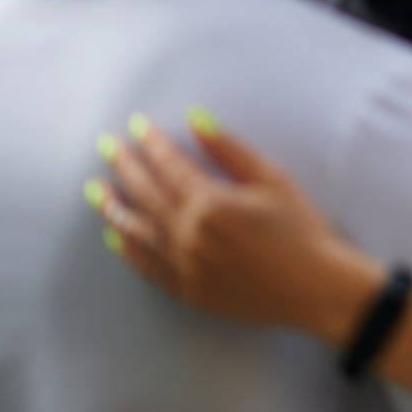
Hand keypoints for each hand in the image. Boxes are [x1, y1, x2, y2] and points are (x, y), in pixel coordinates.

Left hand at [95, 110, 383, 345]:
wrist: (315, 289)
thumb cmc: (302, 230)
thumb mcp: (273, 180)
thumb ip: (230, 151)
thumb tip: (196, 121)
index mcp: (210, 203)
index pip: (169, 165)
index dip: (151, 143)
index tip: (136, 125)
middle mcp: (188, 234)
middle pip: (145, 193)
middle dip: (124, 165)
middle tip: (106, 146)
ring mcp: (183, 266)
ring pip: (135, 231)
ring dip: (113, 207)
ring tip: (96, 189)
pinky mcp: (186, 290)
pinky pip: (145, 267)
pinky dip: (127, 249)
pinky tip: (116, 236)